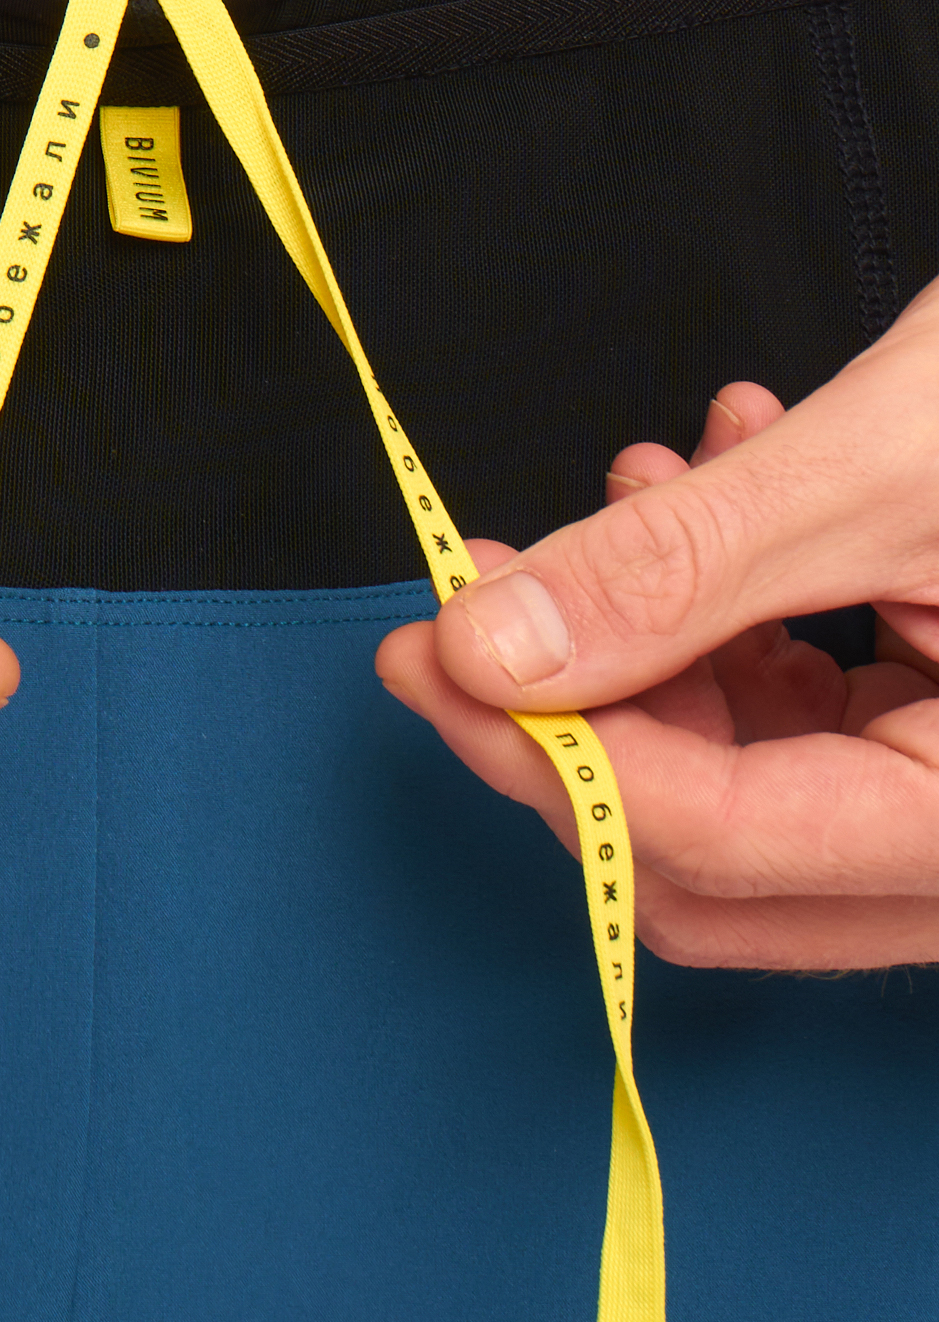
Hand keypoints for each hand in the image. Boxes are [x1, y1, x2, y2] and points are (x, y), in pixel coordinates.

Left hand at [375, 275, 938, 969]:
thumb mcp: (895, 462)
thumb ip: (683, 569)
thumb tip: (491, 651)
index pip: (720, 849)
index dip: (551, 753)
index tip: (429, 652)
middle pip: (711, 859)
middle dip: (577, 719)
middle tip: (469, 604)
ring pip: (742, 787)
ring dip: (650, 645)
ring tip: (633, 485)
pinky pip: (801, 721)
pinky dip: (731, 616)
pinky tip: (710, 480)